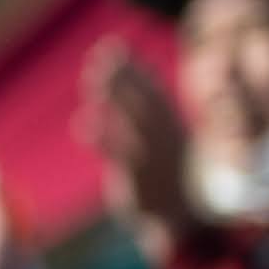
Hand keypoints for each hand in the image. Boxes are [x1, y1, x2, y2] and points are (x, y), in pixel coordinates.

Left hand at [80, 39, 190, 234]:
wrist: (185, 222)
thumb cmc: (172, 180)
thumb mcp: (168, 146)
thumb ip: (148, 117)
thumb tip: (128, 88)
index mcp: (173, 127)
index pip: (154, 90)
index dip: (135, 68)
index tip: (115, 45)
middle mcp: (165, 137)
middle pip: (143, 98)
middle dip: (123, 74)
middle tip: (102, 50)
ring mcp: (153, 156)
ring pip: (133, 120)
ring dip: (114, 97)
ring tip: (91, 75)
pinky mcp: (138, 178)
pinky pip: (121, 155)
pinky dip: (104, 138)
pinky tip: (83, 123)